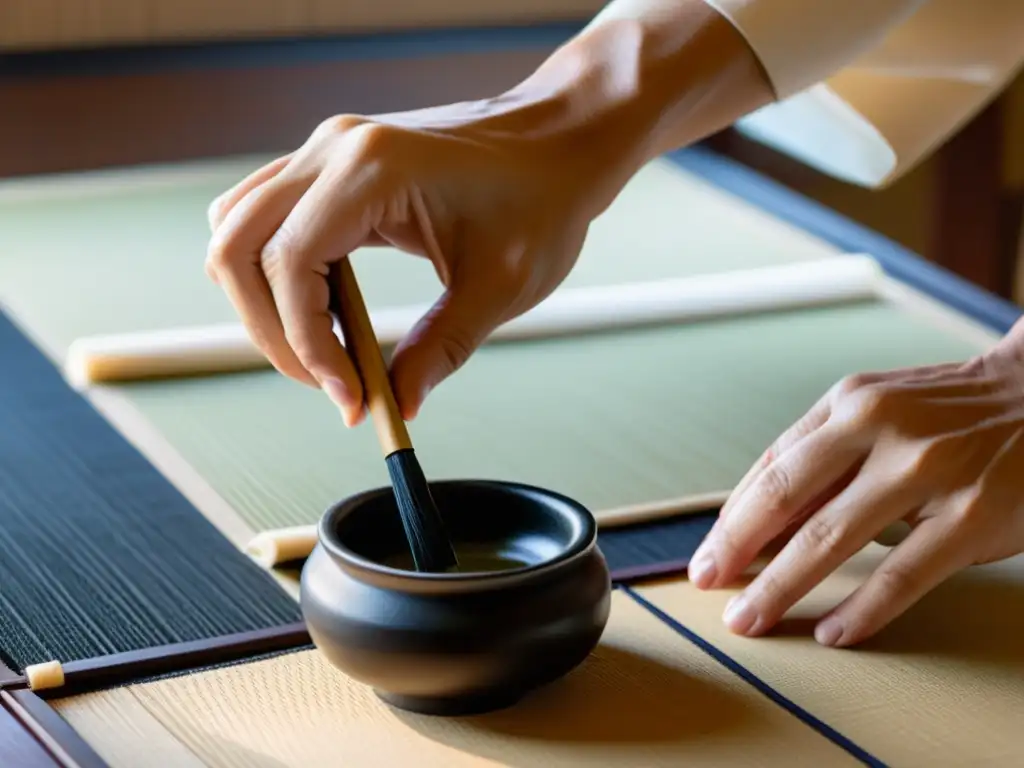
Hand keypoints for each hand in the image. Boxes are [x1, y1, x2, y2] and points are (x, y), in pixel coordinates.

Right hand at [204, 99, 622, 425]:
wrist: (559, 141)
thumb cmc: (542, 200)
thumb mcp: (499, 287)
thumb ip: (440, 350)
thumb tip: (397, 407)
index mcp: (371, 168)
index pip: (289, 264)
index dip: (306, 344)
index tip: (350, 396)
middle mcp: (332, 149)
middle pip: (236, 248)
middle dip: (270, 331)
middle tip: (328, 383)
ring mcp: (326, 150)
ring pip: (237, 231)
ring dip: (263, 302)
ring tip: (327, 352)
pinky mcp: (331, 164)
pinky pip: (265, 220)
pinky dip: (277, 274)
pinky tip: (329, 312)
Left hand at [689, 338, 1023, 646]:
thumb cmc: (947, 412)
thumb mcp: (879, 411)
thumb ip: (823, 457)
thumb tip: (763, 523)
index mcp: (851, 404)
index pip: (773, 468)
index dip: (733, 518)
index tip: (707, 556)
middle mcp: (882, 431)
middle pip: (786, 500)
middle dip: (737, 550)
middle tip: (708, 586)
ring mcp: (928, 472)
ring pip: (831, 540)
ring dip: (780, 586)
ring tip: (750, 618)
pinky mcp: (973, 515)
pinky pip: (901, 575)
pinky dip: (861, 610)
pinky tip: (831, 632)